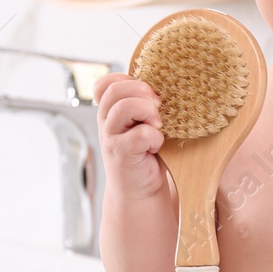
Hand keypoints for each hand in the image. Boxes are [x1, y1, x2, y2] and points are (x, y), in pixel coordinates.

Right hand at [94, 72, 165, 197]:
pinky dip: (154, 138)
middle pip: (115, 90)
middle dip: (143, 92)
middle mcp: (106, 121)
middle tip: (158, 107)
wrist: (140, 190)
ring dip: (148, 112)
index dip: (127, 81)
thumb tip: (167, 85)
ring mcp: (110, 137)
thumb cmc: (146, 153)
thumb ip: (144, 105)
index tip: (146, 93)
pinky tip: (155, 146)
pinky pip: (140, 134)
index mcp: (110, 110)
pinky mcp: (121, 153)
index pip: (106, 83)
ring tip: (158, 126)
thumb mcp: (142, 124)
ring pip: (124, 107)